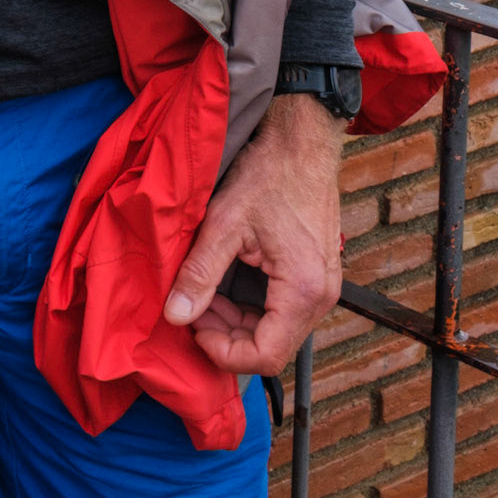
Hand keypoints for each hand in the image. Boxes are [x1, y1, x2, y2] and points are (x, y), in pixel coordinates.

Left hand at [162, 93, 343, 375]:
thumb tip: (175, 315)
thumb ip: (200, 272)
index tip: (193, 327)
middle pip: (272, 347)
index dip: (224, 353)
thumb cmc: (269, 174)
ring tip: (203, 293)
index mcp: (304, 290)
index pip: (266, 356)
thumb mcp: (225, 222)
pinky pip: (283, 309)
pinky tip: (225, 283)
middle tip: (192, 308)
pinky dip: (251, 306)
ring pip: (277, 330)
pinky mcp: (316, 274)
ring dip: (237, 322)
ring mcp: (323, 285)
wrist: (302, 141)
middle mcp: (322, 296)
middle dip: (227, 336)